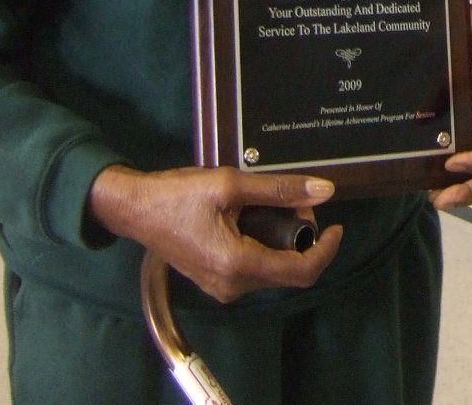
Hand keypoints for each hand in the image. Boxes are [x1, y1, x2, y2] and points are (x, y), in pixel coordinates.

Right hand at [87, 165, 343, 302]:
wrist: (135, 209)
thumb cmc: (177, 195)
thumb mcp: (232, 184)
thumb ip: (279, 189)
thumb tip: (323, 190)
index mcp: (238, 264)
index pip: (300, 271)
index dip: (326, 250)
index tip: (335, 226)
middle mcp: (232, 285)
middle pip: (288, 273)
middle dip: (303, 240)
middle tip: (296, 205)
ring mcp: (222, 288)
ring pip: (272, 272)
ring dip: (284, 244)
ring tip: (274, 208)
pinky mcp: (215, 282)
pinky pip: (254, 271)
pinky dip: (265, 248)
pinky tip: (256, 220)